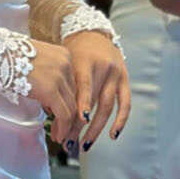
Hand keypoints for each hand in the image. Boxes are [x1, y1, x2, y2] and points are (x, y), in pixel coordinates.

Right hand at [28, 39, 77, 143]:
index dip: (68, 102)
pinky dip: (63, 127)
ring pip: (71, 106)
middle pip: (73, 95)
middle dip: (68, 115)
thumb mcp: (34, 64)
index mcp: (62, 55)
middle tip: (61, 129)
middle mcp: (65, 63)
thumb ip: (45, 78)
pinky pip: (64, 114)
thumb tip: (48, 100)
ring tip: (59, 135)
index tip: (62, 114)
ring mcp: (60, 76)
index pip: (71, 84)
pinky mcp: (52, 90)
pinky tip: (58, 135)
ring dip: (66, 125)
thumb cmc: (4, 57)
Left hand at [65, 31, 130, 150]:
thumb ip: (62, 87)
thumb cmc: (73, 52)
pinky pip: (125, 104)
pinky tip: (112, 135)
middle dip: (79, 126)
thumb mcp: (65, 64)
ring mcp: (116, 75)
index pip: (83, 88)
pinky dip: (120, 121)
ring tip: (85, 145)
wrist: (92, 33)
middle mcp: (104, 68)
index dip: (80, 107)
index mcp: (86, 62)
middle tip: (69, 144)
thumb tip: (53, 118)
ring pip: (107, 107)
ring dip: (96, 129)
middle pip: (93, 102)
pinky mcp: (125, 80)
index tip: (72, 125)